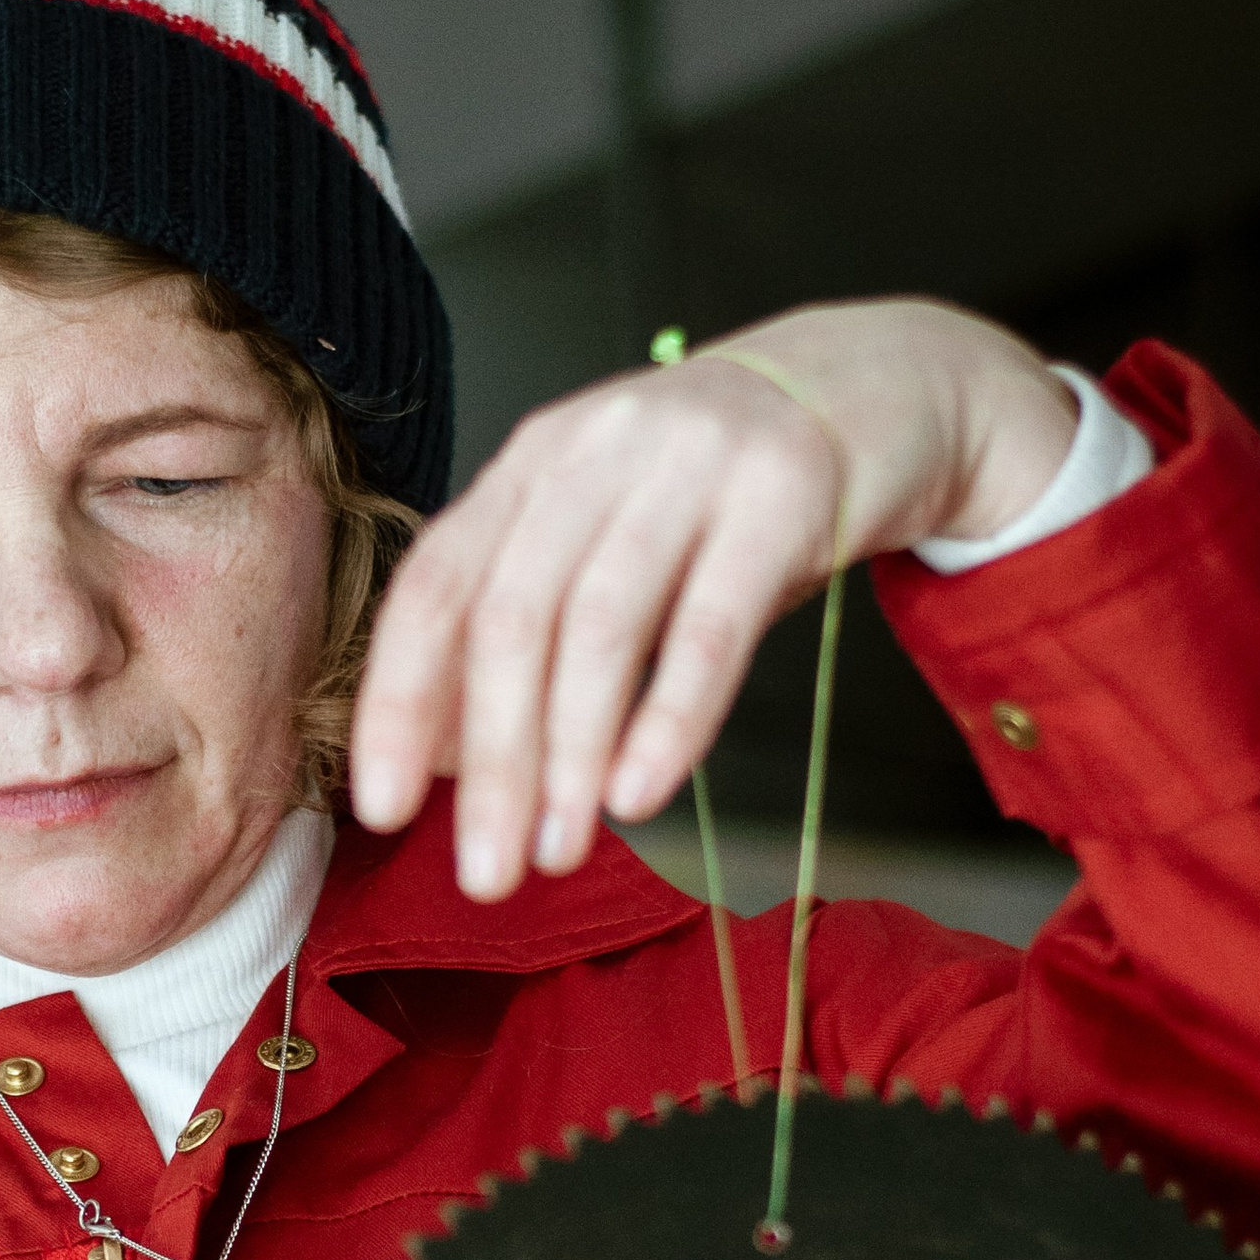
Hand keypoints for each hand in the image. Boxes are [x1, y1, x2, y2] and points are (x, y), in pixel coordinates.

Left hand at [348, 297, 1076, 900]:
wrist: (878, 388)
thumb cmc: (723, 493)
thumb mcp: (612, 534)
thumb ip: (538, 625)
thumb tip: (452, 763)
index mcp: (533, 463)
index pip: (435, 585)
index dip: (399, 700)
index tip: (382, 807)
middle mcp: (595, 450)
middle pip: (512, 618)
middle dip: (490, 761)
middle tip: (485, 871)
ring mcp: (688, 464)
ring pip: (601, 624)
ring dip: (571, 755)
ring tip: (559, 850)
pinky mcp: (782, 495)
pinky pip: (713, 623)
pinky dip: (670, 716)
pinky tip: (642, 790)